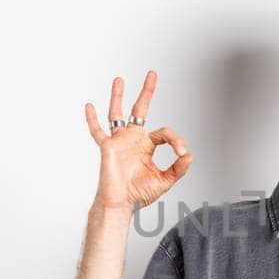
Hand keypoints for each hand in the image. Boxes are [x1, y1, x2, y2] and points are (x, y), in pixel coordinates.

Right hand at [83, 70, 193, 210]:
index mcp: (147, 145)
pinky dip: (92, 119)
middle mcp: (133, 139)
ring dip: (118, 96)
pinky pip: (97, 131)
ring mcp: (119, 141)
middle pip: (140, 110)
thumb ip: (178, 168)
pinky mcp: (107, 147)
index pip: (164, 133)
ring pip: (117, 114)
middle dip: (146, 92)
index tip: (182, 152)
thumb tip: (189, 155)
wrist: (121, 204)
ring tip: (119, 79)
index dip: (176, 141)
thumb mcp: (165, 181)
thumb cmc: (139, 194)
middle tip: (152, 74)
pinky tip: (89, 106)